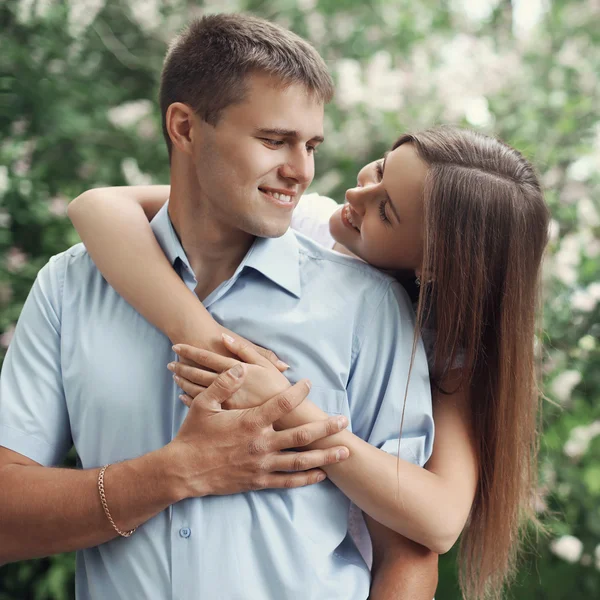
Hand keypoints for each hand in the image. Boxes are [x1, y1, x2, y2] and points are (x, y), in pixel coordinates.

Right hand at [168, 363, 349, 496]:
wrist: (183, 470)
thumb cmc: (194, 434)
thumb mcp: (204, 403)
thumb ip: (224, 384)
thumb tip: (241, 366)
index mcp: (250, 422)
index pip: (282, 404)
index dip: (298, 392)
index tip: (309, 384)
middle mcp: (261, 444)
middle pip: (301, 435)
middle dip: (325, 428)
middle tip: (344, 421)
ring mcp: (262, 465)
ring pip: (300, 461)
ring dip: (324, 456)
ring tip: (344, 452)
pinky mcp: (258, 481)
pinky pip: (287, 481)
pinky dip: (306, 478)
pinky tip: (321, 474)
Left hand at [169, 334, 290, 409]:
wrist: (286, 416)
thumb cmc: (276, 387)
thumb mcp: (264, 363)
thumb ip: (244, 349)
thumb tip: (225, 337)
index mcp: (234, 369)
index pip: (206, 358)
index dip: (190, 351)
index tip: (176, 346)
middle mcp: (226, 384)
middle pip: (197, 373)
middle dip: (182, 366)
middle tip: (170, 363)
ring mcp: (223, 401)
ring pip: (197, 389)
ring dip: (185, 381)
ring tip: (175, 376)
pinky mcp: (224, 414)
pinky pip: (203, 406)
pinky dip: (190, 399)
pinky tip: (183, 396)